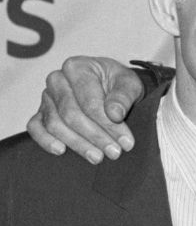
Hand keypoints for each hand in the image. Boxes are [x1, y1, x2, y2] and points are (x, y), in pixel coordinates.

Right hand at [26, 56, 143, 163]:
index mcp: (78, 67)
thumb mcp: (130, 84)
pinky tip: (61, 150)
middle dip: (95, 136)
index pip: (90, 102)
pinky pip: (35, 127)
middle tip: (114, 152)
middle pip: (72, 114)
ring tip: (98, 157)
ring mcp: (47, 97)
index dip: (108, 124)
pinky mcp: (41, 112)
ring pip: (55, 124)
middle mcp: (57, 80)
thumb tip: (114, 114)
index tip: (125, 142)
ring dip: (77, 143)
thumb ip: (124, 96)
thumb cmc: (118, 83)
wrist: (110, 85)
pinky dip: (45, 140)